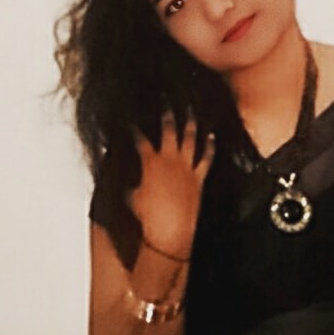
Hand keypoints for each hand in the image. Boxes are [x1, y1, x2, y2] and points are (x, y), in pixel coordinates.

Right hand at [129, 110, 214, 258]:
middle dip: (166, 114)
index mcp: (150, 162)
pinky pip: (206, 158)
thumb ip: (127, 181)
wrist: (170, 231)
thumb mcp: (130, 196)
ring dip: (190, 123)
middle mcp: (169, 160)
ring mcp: (185, 168)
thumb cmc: (147, 217)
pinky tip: (211, 137)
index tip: (133, 123)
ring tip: (190, 110)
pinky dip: (209, 146)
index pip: (140, 139)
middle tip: (166, 103)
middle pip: (168, 130)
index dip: (135, 130)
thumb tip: (121, 176)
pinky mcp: (198, 178)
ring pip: (189, 138)